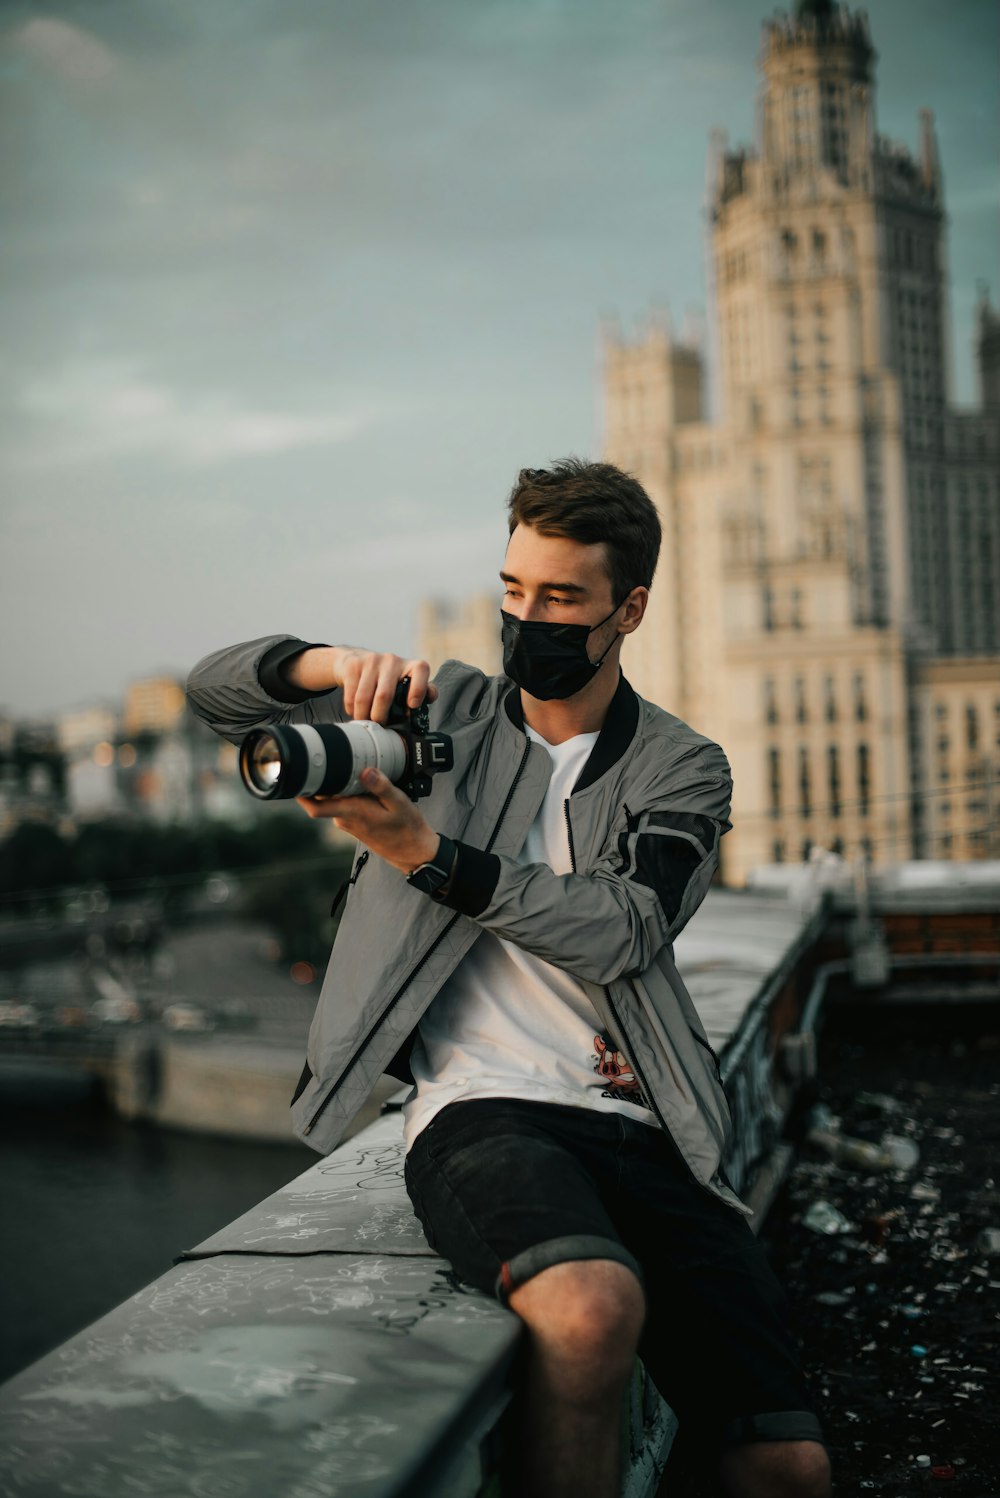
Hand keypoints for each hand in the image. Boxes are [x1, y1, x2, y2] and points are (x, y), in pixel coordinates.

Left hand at [296, 768, 439, 874]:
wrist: (412, 851)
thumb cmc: (407, 829)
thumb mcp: (399, 803)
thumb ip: (381, 786)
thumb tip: (366, 771)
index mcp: (352, 811)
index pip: (314, 806)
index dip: (301, 791)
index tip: (296, 772)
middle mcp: (344, 818)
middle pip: (320, 797)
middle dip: (319, 779)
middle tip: (325, 757)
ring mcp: (347, 821)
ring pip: (331, 799)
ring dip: (335, 784)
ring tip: (348, 766)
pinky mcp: (353, 822)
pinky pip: (341, 804)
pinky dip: (345, 792)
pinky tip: (360, 783)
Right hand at [332, 648, 437, 723]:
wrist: (357, 659)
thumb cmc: (387, 678)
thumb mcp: (406, 683)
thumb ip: (422, 692)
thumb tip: (427, 703)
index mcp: (410, 666)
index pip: (420, 670)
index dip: (418, 688)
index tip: (412, 705)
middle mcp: (392, 660)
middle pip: (384, 695)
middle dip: (380, 717)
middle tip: (379, 726)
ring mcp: (372, 661)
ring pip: (364, 698)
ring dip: (363, 716)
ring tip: (365, 722)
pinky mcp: (354, 665)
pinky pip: (351, 695)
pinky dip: (352, 709)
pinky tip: (355, 711)